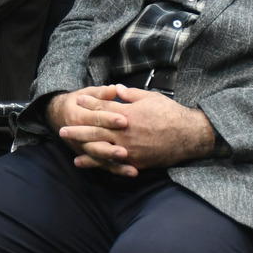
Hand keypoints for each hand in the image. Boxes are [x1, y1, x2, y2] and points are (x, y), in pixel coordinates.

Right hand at [48, 85, 131, 173]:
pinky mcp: (90, 155)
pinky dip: (118, 169)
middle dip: (111, 147)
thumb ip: (100, 93)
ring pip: (99, 156)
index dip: (108, 119)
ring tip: (131, 167)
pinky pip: (104, 164)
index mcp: (77, 115)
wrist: (59, 115)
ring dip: (115, 162)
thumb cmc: (79, 102)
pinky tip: (132, 172)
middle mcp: (78, 134)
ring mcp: (83, 146)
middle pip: (96, 141)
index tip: (124, 120)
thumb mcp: (86, 94)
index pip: (94, 118)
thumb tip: (114, 89)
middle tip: (125, 151)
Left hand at [52, 85, 216, 175]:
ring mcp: (129, 149)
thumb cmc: (170, 113)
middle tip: (62, 128)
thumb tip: (115, 89)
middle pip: (96, 130)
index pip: (102, 109)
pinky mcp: (135, 161)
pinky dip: (96, 163)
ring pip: (100, 147)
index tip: (77, 101)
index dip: (89, 104)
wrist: (189, 136)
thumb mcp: (151, 97)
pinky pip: (112, 163)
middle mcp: (125, 133)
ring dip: (82, 145)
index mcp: (128, 114)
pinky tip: (83, 161)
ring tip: (68, 143)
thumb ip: (131, 94)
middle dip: (78, 128)